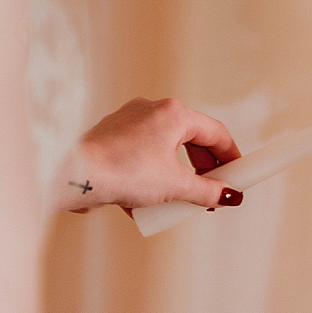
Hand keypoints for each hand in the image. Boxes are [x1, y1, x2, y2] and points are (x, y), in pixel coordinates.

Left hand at [56, 97, 243, 214]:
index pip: (215, 133)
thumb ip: (207, 190)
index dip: (231, 156)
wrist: (73, 176)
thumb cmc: (123, 171)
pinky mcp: (111, 137)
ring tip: (178, 201)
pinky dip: (151, 175)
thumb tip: (228, 196)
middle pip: (190, 139)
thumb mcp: (174, 186)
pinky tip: (146, 202)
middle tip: (211, 191)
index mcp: (173, 114)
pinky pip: (142, 155)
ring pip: (164, 148)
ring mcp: (128, 122)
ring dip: (176, 175)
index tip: (238, 175)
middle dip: (203, 169)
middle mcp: (151, 110)